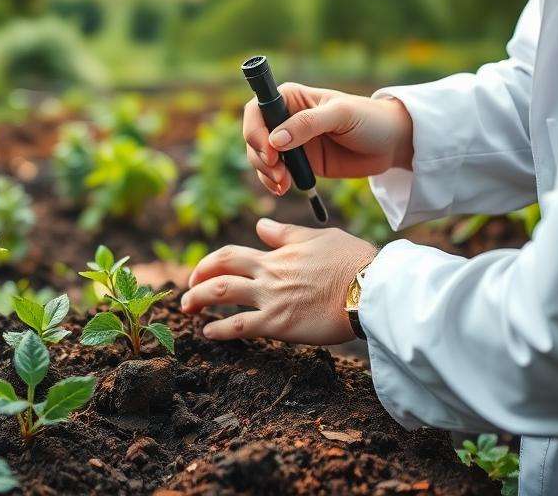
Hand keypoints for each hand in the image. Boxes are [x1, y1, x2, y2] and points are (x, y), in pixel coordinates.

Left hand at [180, 219, 377, 344]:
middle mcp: (268, 273)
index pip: (232, 254)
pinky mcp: (279, 324)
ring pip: (220, 294)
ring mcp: (270, 298)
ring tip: (187, 309)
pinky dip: (219, 329)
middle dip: (197, 278)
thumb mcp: (318, 237)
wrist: (370, 288)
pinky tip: (207, 332)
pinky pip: (239, 326)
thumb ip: (286, 234)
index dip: (212, 262)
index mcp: (276, 255)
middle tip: (187, 288)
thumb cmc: (353, 262)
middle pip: (219, 270)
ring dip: (198, 300)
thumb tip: (261, 225)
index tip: (204, 270)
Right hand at [243, 83, 413, 195]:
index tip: (270, 151)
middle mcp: (285, 118)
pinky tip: (283, 189)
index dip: (255, 130)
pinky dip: (273, 183)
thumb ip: (308, 124)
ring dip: (265, 173)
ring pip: (261, 158)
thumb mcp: (341, 115)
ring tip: (283, 185)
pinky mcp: (300, 163)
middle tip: (278, 173)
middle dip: (260, 157)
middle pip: (254, 137)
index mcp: (290, 98)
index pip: (257, 110)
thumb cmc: (369, 118)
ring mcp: (291, 142)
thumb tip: (276, 141)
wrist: (391, 144)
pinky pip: (275, 174)